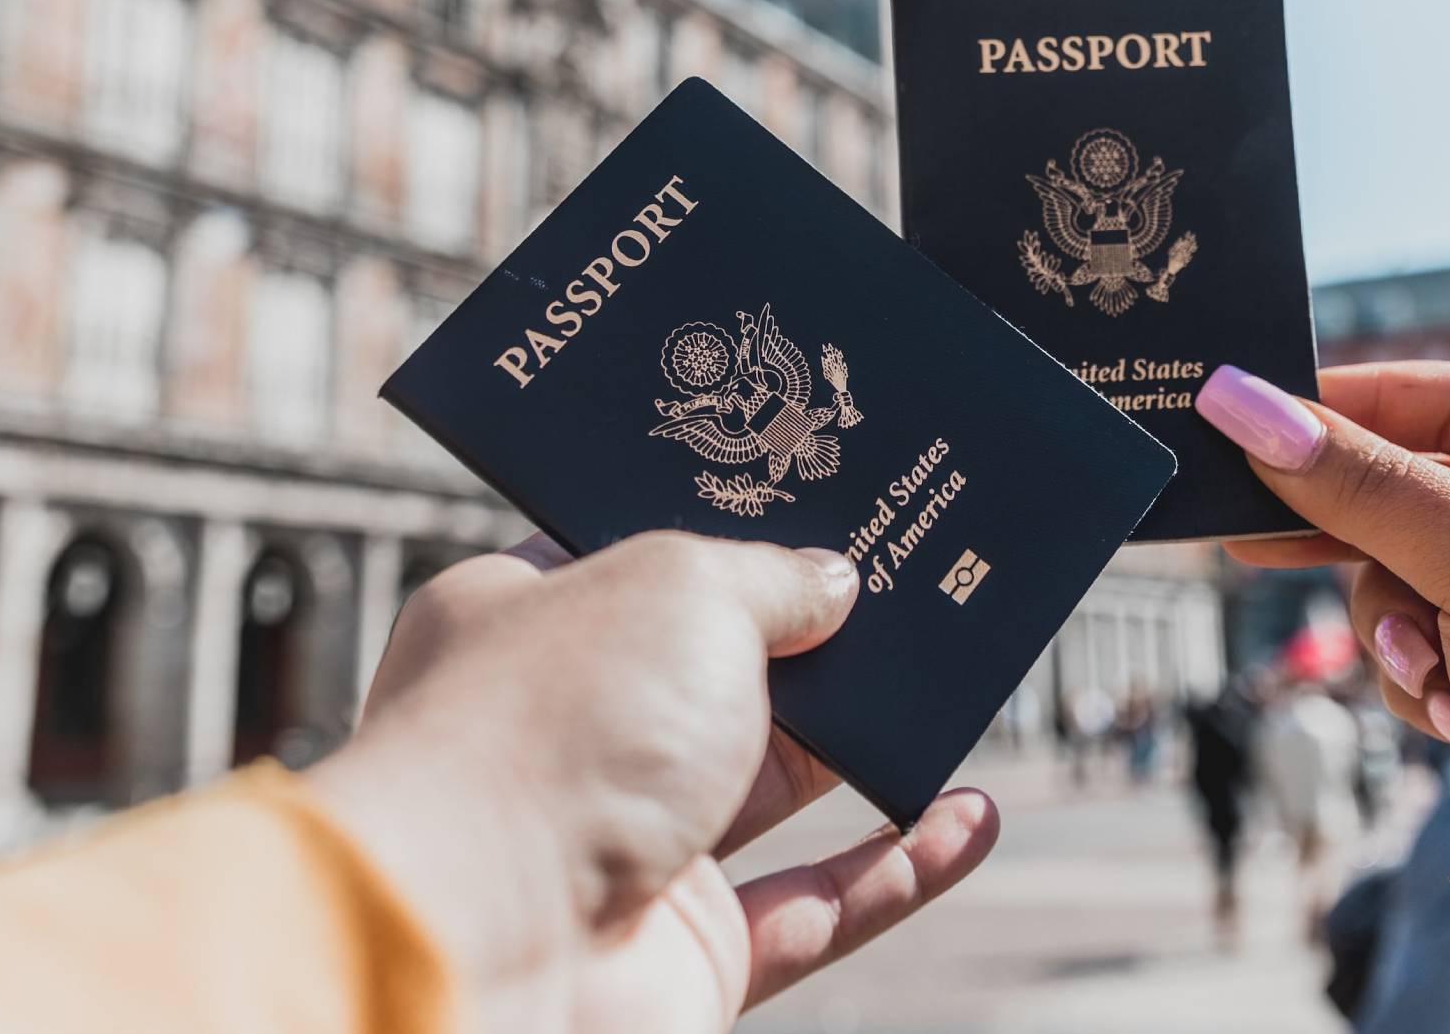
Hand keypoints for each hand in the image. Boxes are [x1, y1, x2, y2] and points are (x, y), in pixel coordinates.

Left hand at [307, 531, 998, 1033]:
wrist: (480, 948)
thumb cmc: (553, 731)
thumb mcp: (681, 588)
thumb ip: (771, 578)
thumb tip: (832, 582)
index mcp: (525, 622)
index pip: (633, 554)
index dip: (726, 524)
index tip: (814, 495)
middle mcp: (570, 733)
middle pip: (718, 670)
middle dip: (815, 634)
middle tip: (910, 581)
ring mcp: (627, 847)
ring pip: (776, 786)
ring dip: (870, 744)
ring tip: (959, 684)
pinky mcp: (685, 954)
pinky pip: (816, 907)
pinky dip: (899, 868)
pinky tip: (969, 819)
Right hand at [1197, 360, 1449, 761]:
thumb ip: (1361, 484)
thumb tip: (1240, 402)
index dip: (1362, 405)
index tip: (1267, 416)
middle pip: (1417, 498)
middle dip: (1355, 539)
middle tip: (1254, 536)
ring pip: (1403, 584)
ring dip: (1397, 629)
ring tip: (1431, 670)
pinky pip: (1422, 654)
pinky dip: (1424, 683)